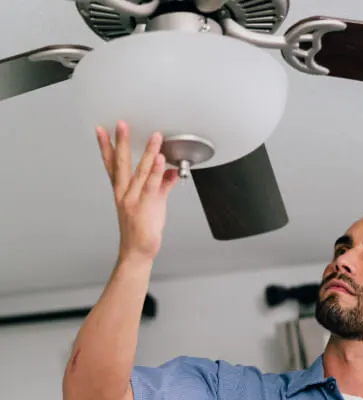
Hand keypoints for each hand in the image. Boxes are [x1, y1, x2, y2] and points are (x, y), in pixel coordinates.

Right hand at [96, 121, 178, 262]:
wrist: (138, 251)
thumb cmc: (142, 230)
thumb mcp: (153, 203)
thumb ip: (162, 185)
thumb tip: (170, 171)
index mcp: (123, 191)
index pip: (112, 165)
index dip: (106, 147)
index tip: (102, 131)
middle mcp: (125, 193)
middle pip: (121, 163)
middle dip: (120, 142)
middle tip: (120, 124)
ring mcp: (134, 199)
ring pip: (140, 171)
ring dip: (148, 152)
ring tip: (154, 136)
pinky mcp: (145, 205)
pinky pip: (152, 185)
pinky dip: (156, 171)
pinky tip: (160, 159)